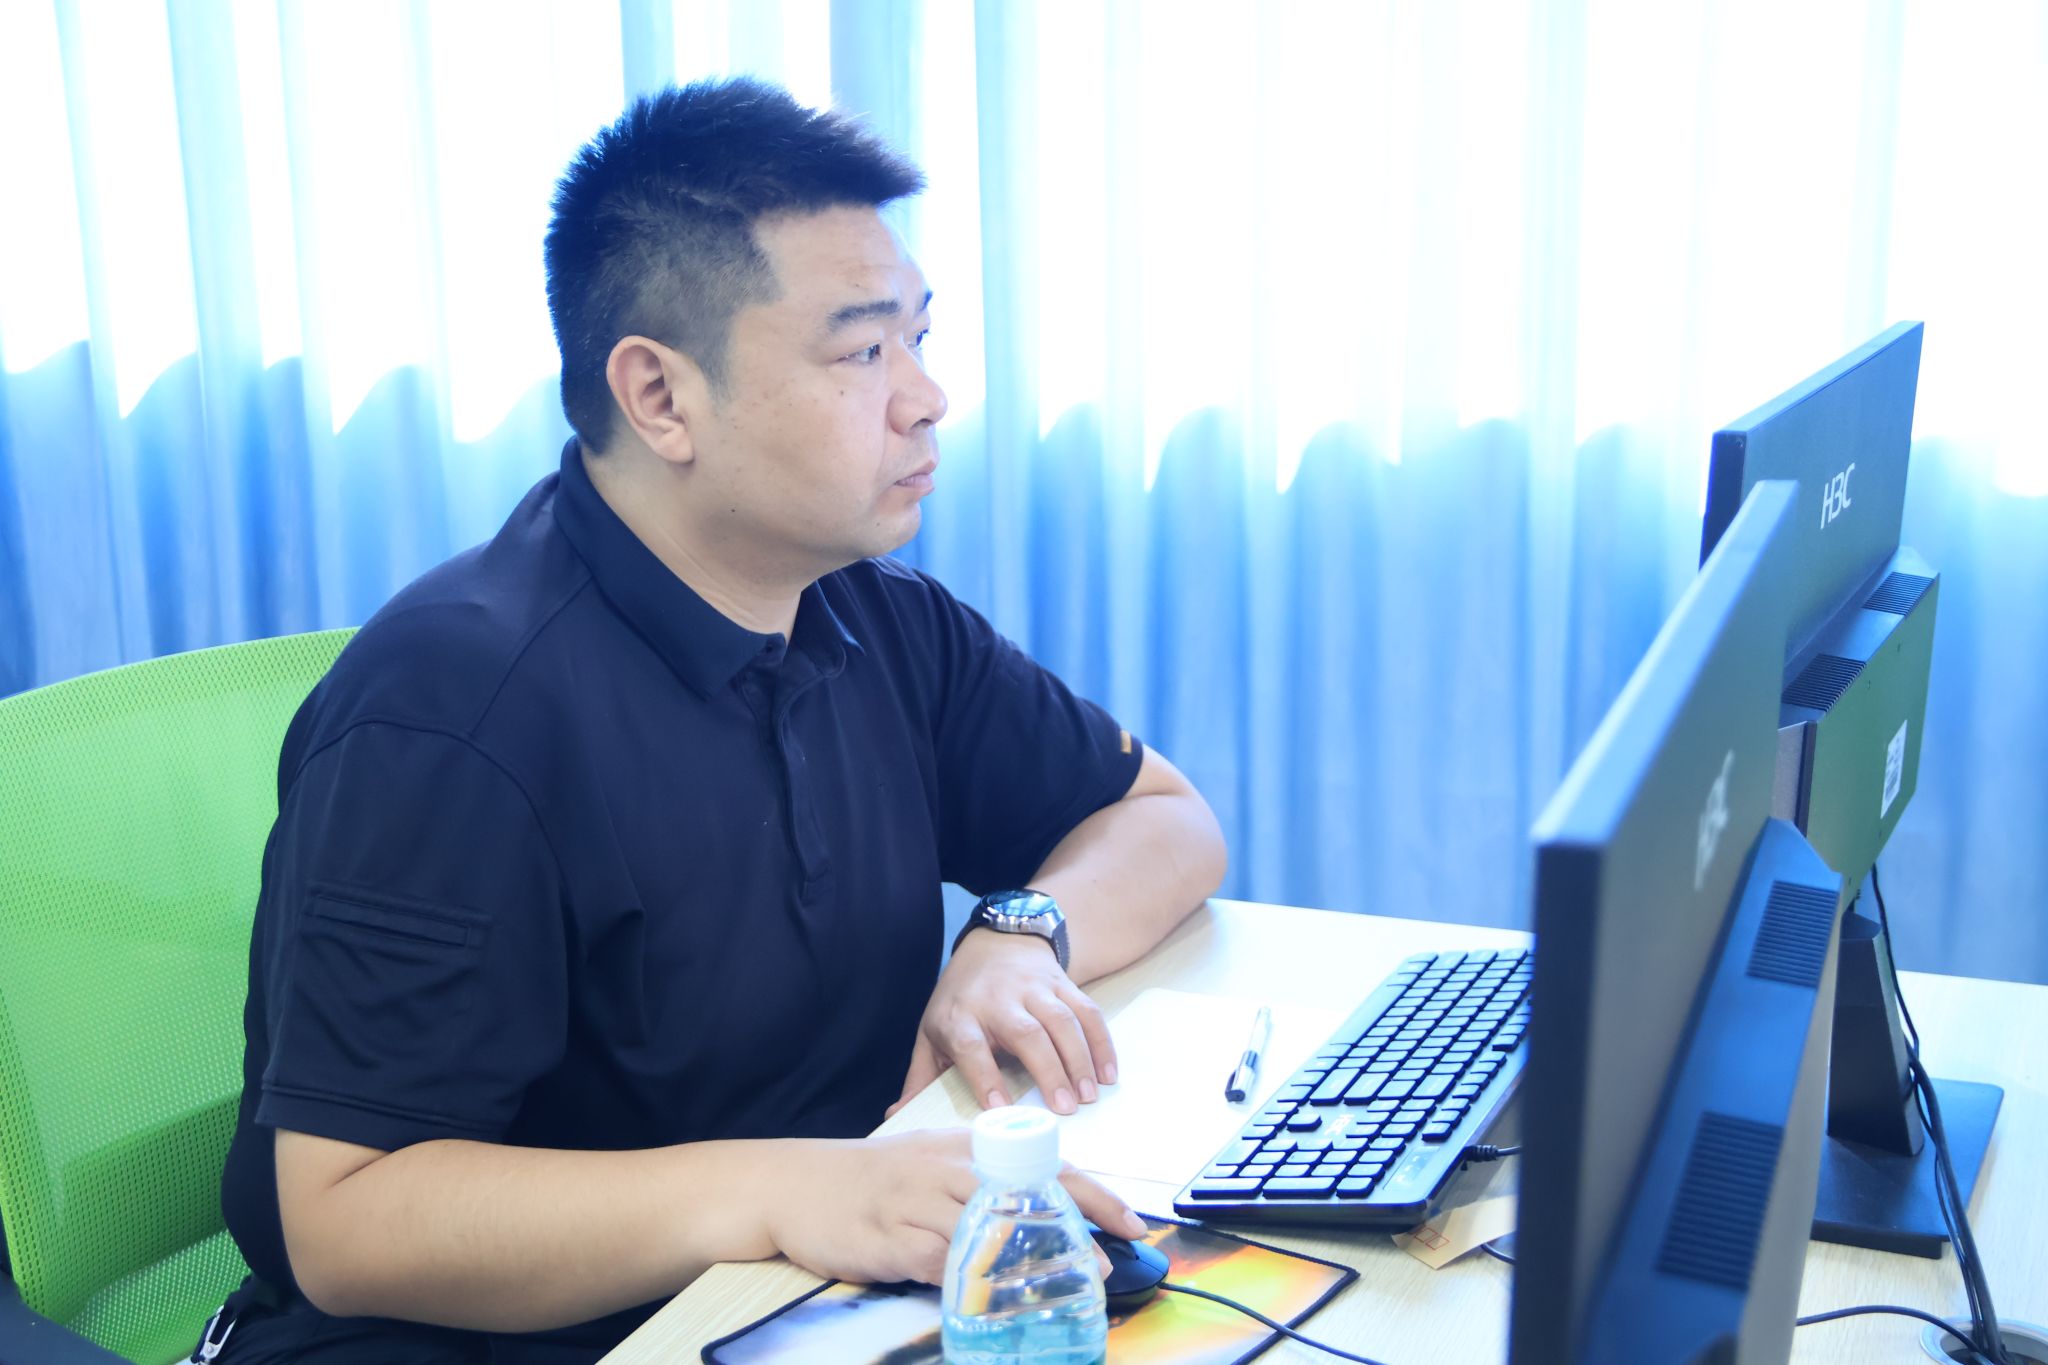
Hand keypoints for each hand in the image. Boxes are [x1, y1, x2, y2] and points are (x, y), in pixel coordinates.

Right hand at [766, 1130, 1146, 1284]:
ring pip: (986, 1230)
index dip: (1094, 1195)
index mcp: (968, 1146)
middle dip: (1070, 1231)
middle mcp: (949, 1168)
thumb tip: (1047, 1215)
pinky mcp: (893, 1238)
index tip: (1133, 1223)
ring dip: (1026, 1262)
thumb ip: (984, 1185)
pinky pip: (939, 1262)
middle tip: (1103, 1266)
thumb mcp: (935, 1166)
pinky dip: (968, 1282)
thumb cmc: (877, 1179)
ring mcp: (919, 1202)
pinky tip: (990, 1299)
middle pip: (1025, 1196)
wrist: (800, 1186)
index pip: (1047, 1164)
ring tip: (1060, 1288)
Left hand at [887, 930, 1117, 1117]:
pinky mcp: (1061, 984)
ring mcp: (1034, 989)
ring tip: (1089, 1095)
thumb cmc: (960, 1000)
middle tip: (1065, 1109)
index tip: (1000, 1109)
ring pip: (1062, 1021)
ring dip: (1080, 1058)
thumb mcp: (931, 1031)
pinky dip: (1101, 1042)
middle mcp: (998, 999)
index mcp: (960, 1016)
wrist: (995, 942)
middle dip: (1048, 1070)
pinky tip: (1108, 1073)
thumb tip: (895, 1116)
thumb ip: (919, 1077)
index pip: (970, 1046)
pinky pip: (1087, 1011)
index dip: (985, 1075)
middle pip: (1026, 1033)